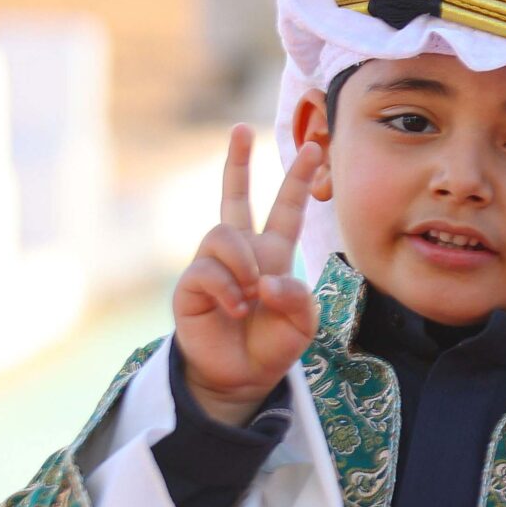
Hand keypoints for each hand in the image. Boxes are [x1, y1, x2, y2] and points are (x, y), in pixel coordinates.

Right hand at [172, 126, 320, 425]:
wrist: (242, 377)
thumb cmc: (273, 345)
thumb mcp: (303, 324)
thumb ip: (298, 298)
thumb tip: (265, 280)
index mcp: (274, 255)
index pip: (286, 209)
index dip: (298, 180)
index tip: (314, 149)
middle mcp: (242, 253)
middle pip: (234, 198)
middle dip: (238, 162)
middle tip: (241, 130)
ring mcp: (213, 266)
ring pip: (224, 235)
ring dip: (243, 265)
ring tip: (250, 297)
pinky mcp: (191, 284)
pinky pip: (208, 269)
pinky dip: (228, 289)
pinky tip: (236, 308)